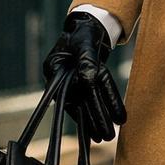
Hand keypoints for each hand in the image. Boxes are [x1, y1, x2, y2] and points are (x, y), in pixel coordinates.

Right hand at [42, 12, 126, 141]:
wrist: (86, 27)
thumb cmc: (84, 33)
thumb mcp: (85, 42)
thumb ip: (87, 60)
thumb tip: (89, 79)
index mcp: (55, 67)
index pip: (75, 89)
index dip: (92, 105)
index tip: (104, 119)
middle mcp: (59, 78)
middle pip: (79, 101)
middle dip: (95, 118)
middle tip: (106, 136)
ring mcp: (68, 82)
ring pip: (84, 103)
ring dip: (96, 119)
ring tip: (105, 136)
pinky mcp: (78, 84)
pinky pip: (90, 98)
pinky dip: (100, 108)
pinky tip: (108, 122)